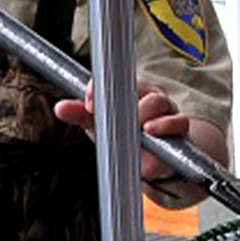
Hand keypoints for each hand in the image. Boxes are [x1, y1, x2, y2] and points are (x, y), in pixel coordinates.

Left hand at [53, 79, 194, 186]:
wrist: (154, 160)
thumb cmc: (127, 136)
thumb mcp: (100, 125)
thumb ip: (81, 115)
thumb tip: (60, 108)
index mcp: (130, 90)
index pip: (114, 80)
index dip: (99, 88)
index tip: (87, 103)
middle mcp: (149, 96)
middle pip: (139, 87)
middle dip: (123, 101)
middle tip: (108, 115)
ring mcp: (166, 110)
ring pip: (157, 101)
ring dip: (143, 112)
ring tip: (133, 124)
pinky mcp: (179, 127)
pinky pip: (178, 121)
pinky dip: (165, 125)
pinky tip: (151, 130)